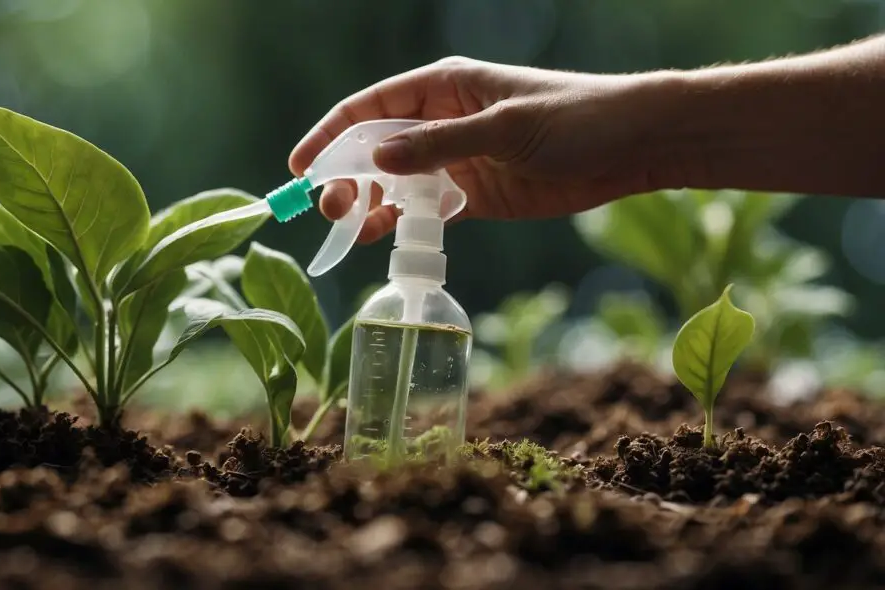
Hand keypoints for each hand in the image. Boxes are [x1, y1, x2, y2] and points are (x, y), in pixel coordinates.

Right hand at [289, 56, 681, 243]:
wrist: (632, 147)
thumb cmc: (575, 117)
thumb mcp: (505, 127)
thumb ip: (440, 145)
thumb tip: (375, 158)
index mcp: (444, 86)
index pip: (371, 107)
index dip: (331, 135)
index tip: (300, 167)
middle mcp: (442, 121)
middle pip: (376, 148)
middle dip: (347, 176)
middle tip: (330, 209)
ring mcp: (456, 160)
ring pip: (396, 182)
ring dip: (370, 204)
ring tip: (350, 229)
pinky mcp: (474, 195)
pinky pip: (425, 210)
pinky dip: (402, 224)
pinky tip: (384, 238)